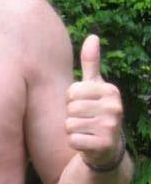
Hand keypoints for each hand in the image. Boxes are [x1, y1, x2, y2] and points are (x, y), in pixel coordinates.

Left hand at [66, 35, 124, 167]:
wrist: (106, 147)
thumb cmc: (96, 111)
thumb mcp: (95, 87)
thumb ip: (91, 64)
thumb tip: (92, 36)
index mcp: (110, 90)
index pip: (72, 91)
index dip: (71, 101)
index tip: (83, 106)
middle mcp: (115, 107)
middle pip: (71, 108)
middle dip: (71, 116)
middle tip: (84, 121)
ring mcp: (111, 126)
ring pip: (69, 125)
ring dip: (71, 130)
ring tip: (85, 130)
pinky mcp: (104, 145)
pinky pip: (73, 141)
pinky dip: (74, 144)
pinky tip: (86, 142)